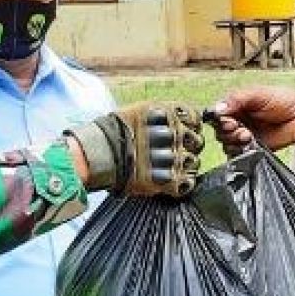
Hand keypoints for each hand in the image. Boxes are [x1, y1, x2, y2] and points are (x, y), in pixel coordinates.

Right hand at [69, 103, 203, 196]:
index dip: (192, 126)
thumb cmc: (114, 132)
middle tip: (176, 151)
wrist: (96, 153)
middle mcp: (172, 133)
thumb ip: (164, 114)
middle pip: (197, 141)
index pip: (195, 118)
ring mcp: (171, 157)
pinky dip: (182, 184)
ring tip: (169, 167)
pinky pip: (187, 183)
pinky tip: (172, 181)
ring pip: (193, 162)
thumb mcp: (140, 111)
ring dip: (185, 165)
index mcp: (166, 114)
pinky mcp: (166, 179)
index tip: (185, 131)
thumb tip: (188, 117)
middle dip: (191, 146)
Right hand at [212, 87, 294, 153]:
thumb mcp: (258, 94)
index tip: (229, 120)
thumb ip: (236, 99)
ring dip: (234, 140)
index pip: (217, 114)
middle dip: (228, 131)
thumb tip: (217, 108)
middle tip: (239, 128)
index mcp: (236, 105)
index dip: (220, 119)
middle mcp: (237, 120)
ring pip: (225, 142)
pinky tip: (249, 143)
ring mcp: (242, 135)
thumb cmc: (283, 102)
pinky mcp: (249, 148)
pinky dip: (239, 150)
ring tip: (248, 135)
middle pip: (219, 130)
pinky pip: (235, 153)